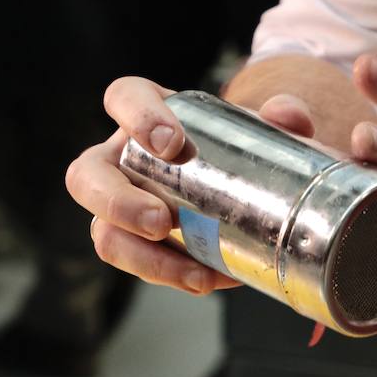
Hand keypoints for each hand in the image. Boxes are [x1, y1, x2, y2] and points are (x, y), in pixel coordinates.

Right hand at [64, 77, 316, 294]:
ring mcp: (121, 203)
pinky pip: (136, 263)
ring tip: (193, 274)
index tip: (172, 145)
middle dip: (118, 202)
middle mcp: (121, 157)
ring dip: (142, 257)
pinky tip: (210, 280)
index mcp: (147, 111)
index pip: (124, 97)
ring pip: (103, 232)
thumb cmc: (242, 147)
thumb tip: (289, 116)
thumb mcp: (265, 130)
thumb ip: (283, 117)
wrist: (249, 185)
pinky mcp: (136, 242)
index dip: (137, 117)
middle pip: (87, 175)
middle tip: (162, 222)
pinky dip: (172, 275)